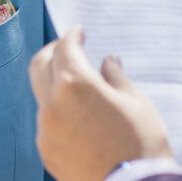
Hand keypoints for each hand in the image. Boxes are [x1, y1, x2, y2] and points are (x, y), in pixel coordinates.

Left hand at [28, 26, 173, 180]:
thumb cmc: (141, 144)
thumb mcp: (136, 102)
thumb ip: (115, 76)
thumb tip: (108, 60)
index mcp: (75, 83)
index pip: (65, 47)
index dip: (72, 35)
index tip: (80, 31)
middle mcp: (52, 102)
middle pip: (40, 64)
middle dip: (53, 51)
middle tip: (68, 48)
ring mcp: (45, 127)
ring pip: (42, 94)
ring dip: (54, 82)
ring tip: (77, 85)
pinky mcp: (45, 148)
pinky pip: (46, 120)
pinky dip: (57, 109)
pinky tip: (76, 115)